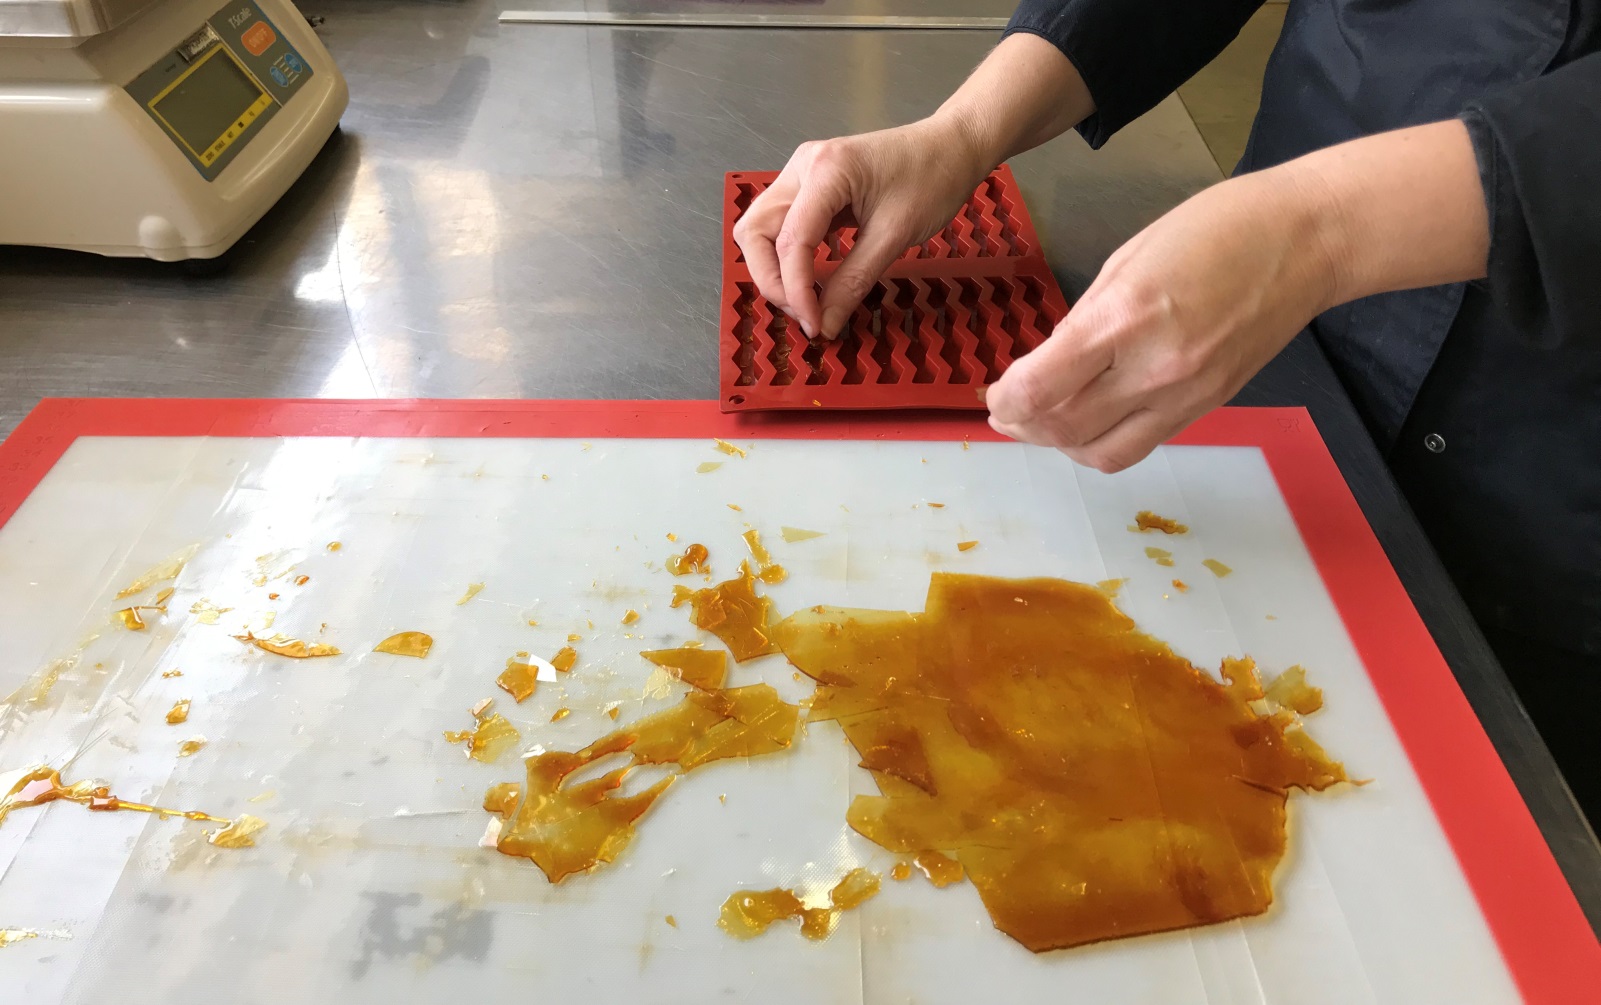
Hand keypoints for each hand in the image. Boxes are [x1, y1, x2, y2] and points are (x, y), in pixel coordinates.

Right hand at [732, 118, 987, 338]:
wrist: (953, 146)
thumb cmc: (934, 177)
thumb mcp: (895, 236)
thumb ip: (854, 282)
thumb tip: (825, 324)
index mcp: (825, 171)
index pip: (790, 241)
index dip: (796, 290)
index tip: (815, 324)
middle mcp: (803, 167)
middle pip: (754, 232)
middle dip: (772, 280)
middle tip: (805, 313)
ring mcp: (802, 175)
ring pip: (761, 230)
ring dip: (774, 270)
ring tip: (806, 300)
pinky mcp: (811, 188)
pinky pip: (783, 227)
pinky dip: (789, 258)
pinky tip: (813, 279)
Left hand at [985, 168, 1339, 472]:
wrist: (1306, 241)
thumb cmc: (1215, 229)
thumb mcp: (1127, 259)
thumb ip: (1085, 319)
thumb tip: (1048, 363)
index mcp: (1123, 318)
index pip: (1040, 388)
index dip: (1004, 400)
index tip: (993, 392)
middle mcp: (1152, 368)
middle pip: (1061, 429)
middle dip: (1021, 425)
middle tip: (1005, 411)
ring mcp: (1184, 395)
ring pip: (1099, 453)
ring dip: (1058, 445)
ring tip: (1043, 421)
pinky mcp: (1207, 407)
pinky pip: (1139, 446)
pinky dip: (1101, 444)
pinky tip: (1090, 421)